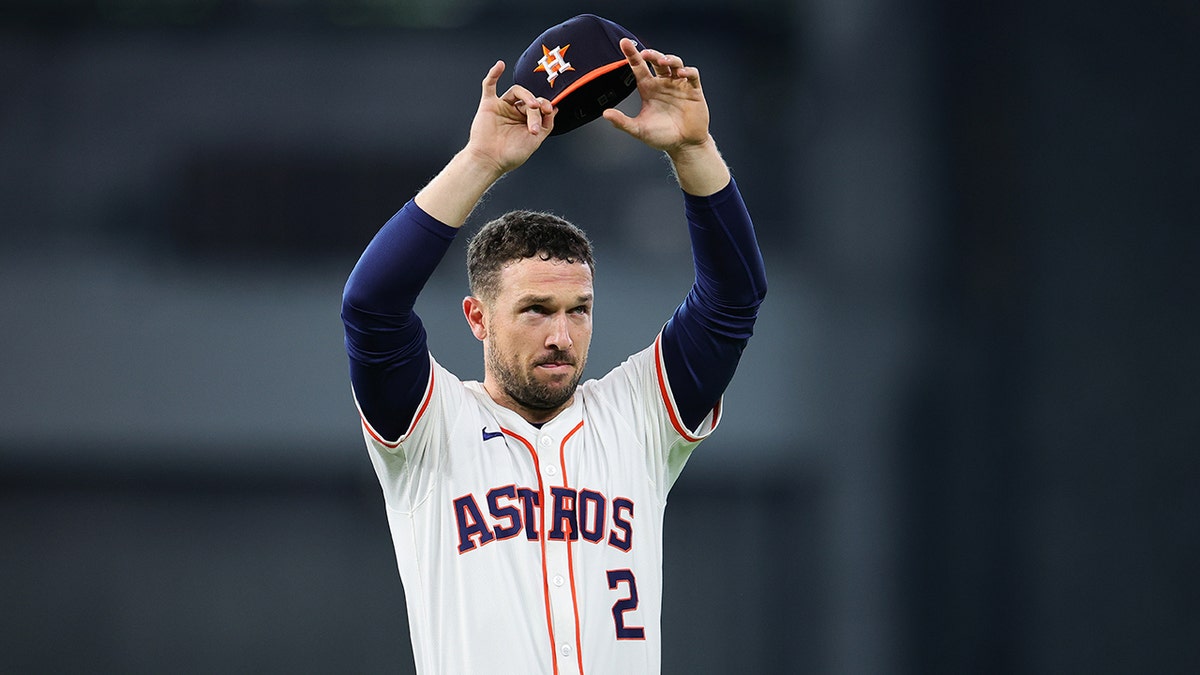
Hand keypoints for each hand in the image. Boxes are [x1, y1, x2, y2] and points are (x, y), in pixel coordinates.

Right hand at [465, 60, 556, 175]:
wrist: (490, 161)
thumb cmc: (510, 155)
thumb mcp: (536, 141)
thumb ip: (546, 124)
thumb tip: (555, 109)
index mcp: (526, 120)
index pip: (539, 105)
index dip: (546, 106)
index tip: (550, 111)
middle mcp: (515, 112)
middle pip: (530, 100)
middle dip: (536, 110)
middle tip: (535, 123)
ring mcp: (502, 107)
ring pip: (517, 91)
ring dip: (527, 96)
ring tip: (532, 107)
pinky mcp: (489, 104)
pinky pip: (490, 85)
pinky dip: (494, 74)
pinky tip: (500, 66)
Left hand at [602, 38, 710, 154]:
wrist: (684, 145)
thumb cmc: (662, 137)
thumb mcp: (639, 130)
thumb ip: (622, 122)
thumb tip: (605, 114)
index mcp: (648, 88)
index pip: (638, 67)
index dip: (632, 54)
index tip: (624, 42)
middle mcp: (663, 83)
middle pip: (657, 60)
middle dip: (652, 54)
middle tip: (645, 54)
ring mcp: (678, 85)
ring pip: (674, 63)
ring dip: (669, 59)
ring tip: (662, 62)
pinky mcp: (693, 90)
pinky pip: (692, 74)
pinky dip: (688, 71)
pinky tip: (681, 73)